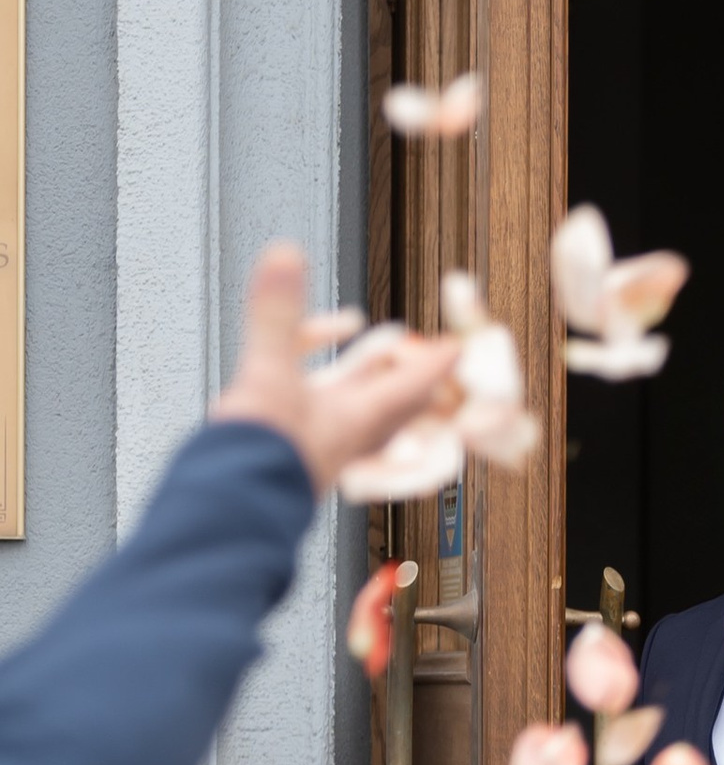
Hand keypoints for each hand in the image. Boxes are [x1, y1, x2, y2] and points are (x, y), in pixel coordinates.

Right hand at [211, 243, 455, 499]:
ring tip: (370, 356)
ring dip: (364, 380)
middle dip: (409, 374)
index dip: (436, 360)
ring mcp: (323, 447)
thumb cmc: (259, 458)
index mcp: (359, 419)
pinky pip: (317, 414)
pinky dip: (314, 387)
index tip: (458, 347)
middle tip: (427, 356)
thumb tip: (286, 256)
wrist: (225, 509)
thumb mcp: (268, 373)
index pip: (414, 383)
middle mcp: (349, 436)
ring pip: (358, 409)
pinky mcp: (294, 453)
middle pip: (395, 401)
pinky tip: (299, 374)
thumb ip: (275, 313)